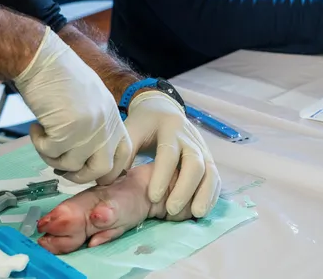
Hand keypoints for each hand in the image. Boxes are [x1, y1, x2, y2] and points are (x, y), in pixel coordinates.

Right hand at [13, 27, 132, 183]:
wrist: (40, 58)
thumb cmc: (59, 75)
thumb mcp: (89, 97)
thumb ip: (94, 123)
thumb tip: (87, 156)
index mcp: (112, 115)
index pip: (125, 153)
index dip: (108, 168)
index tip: (87, 168)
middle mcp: (105, 124)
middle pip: (103, 170)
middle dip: (80, 176)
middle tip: (61, 168)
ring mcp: (88, 129)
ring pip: (72, 166)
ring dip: (53, 158)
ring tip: (43, 136)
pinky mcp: (67, 131)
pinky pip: (51, 154)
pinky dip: (39, 145)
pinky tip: (35, 128)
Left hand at [123, 91, 220, 218]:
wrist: (162, 109)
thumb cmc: (143, 124)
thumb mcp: (130, 130)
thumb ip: (122, 152)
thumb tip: (107, 179)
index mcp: (168, 128)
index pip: (168, 153)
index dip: (162, 176)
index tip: (152, 197)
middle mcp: (189, 137)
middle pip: (194, 162)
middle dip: (184, 188)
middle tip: (171, 210)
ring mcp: (202, 147)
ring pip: (209, 170)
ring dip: (204, 194)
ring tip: (195, 214)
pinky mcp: (208, 157)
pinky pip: (215, 176)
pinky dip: (212, 193)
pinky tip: (202, 209)